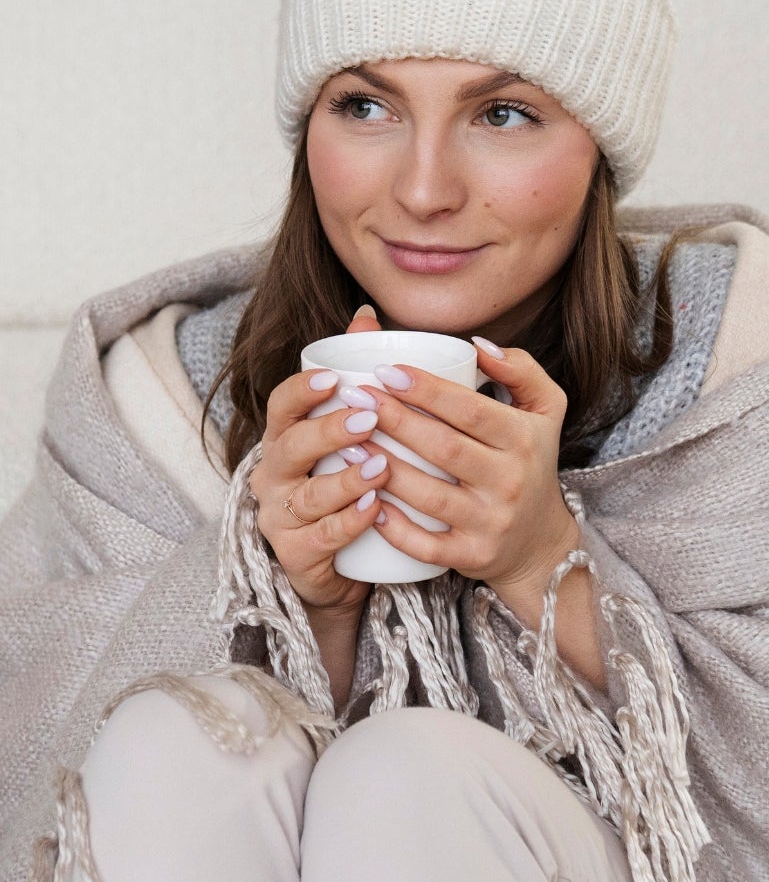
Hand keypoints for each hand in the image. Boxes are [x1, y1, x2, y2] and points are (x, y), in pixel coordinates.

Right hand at [248, 302, 388, 618]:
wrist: (342, 566)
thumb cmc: (344, 486)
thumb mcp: (346, 434)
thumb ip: (353, 376)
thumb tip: (366, 315)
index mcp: (286, 439)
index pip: (281, 407)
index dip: (302, 391)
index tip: (333, 379)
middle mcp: (275, 475)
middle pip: (290, 447)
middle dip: (328, 431)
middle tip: (370, 419)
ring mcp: (281, 517)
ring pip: (308, 495)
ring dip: (344, 479)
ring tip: (381, 466)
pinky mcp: (296, 556)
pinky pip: (320, 538)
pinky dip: (348, 524)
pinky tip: (375, 510)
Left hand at [354, 341, 579, 597]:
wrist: (541, 541)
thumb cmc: (532, 462)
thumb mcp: (546, 409)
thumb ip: (520, 368)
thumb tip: (477, 346)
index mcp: (523, 439)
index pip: (470, 410)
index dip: (426, 390)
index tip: (385, 371)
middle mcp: (510, 481)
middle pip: (443, 448)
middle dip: (394, 420)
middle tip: (355, 398)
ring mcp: (490, 522)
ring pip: (428, 495)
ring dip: (383, 469)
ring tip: (348, 443)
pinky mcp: (472, 556)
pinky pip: (426, 545)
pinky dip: (394, 528)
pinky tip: (366, 501)